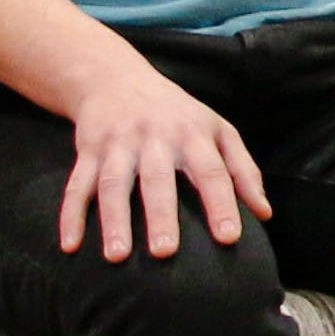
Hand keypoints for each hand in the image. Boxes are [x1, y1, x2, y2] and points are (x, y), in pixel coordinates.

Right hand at [59, 59, 271, 260]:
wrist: (115, 78)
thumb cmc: (177, 114)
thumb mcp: (217, 130)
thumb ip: (243, 170)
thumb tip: (264, 214)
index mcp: (192, 134)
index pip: (211, 171)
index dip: (222, 203)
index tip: (229, 237)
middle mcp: (153, 138)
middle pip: (157, 179)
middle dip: (161, 215)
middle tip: (165, 252)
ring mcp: (117, 145)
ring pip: (112, 184)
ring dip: (114, 220)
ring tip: (117, 256)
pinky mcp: (87, 151)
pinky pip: (76, 185)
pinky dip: (70, 215)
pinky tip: (70, 245)